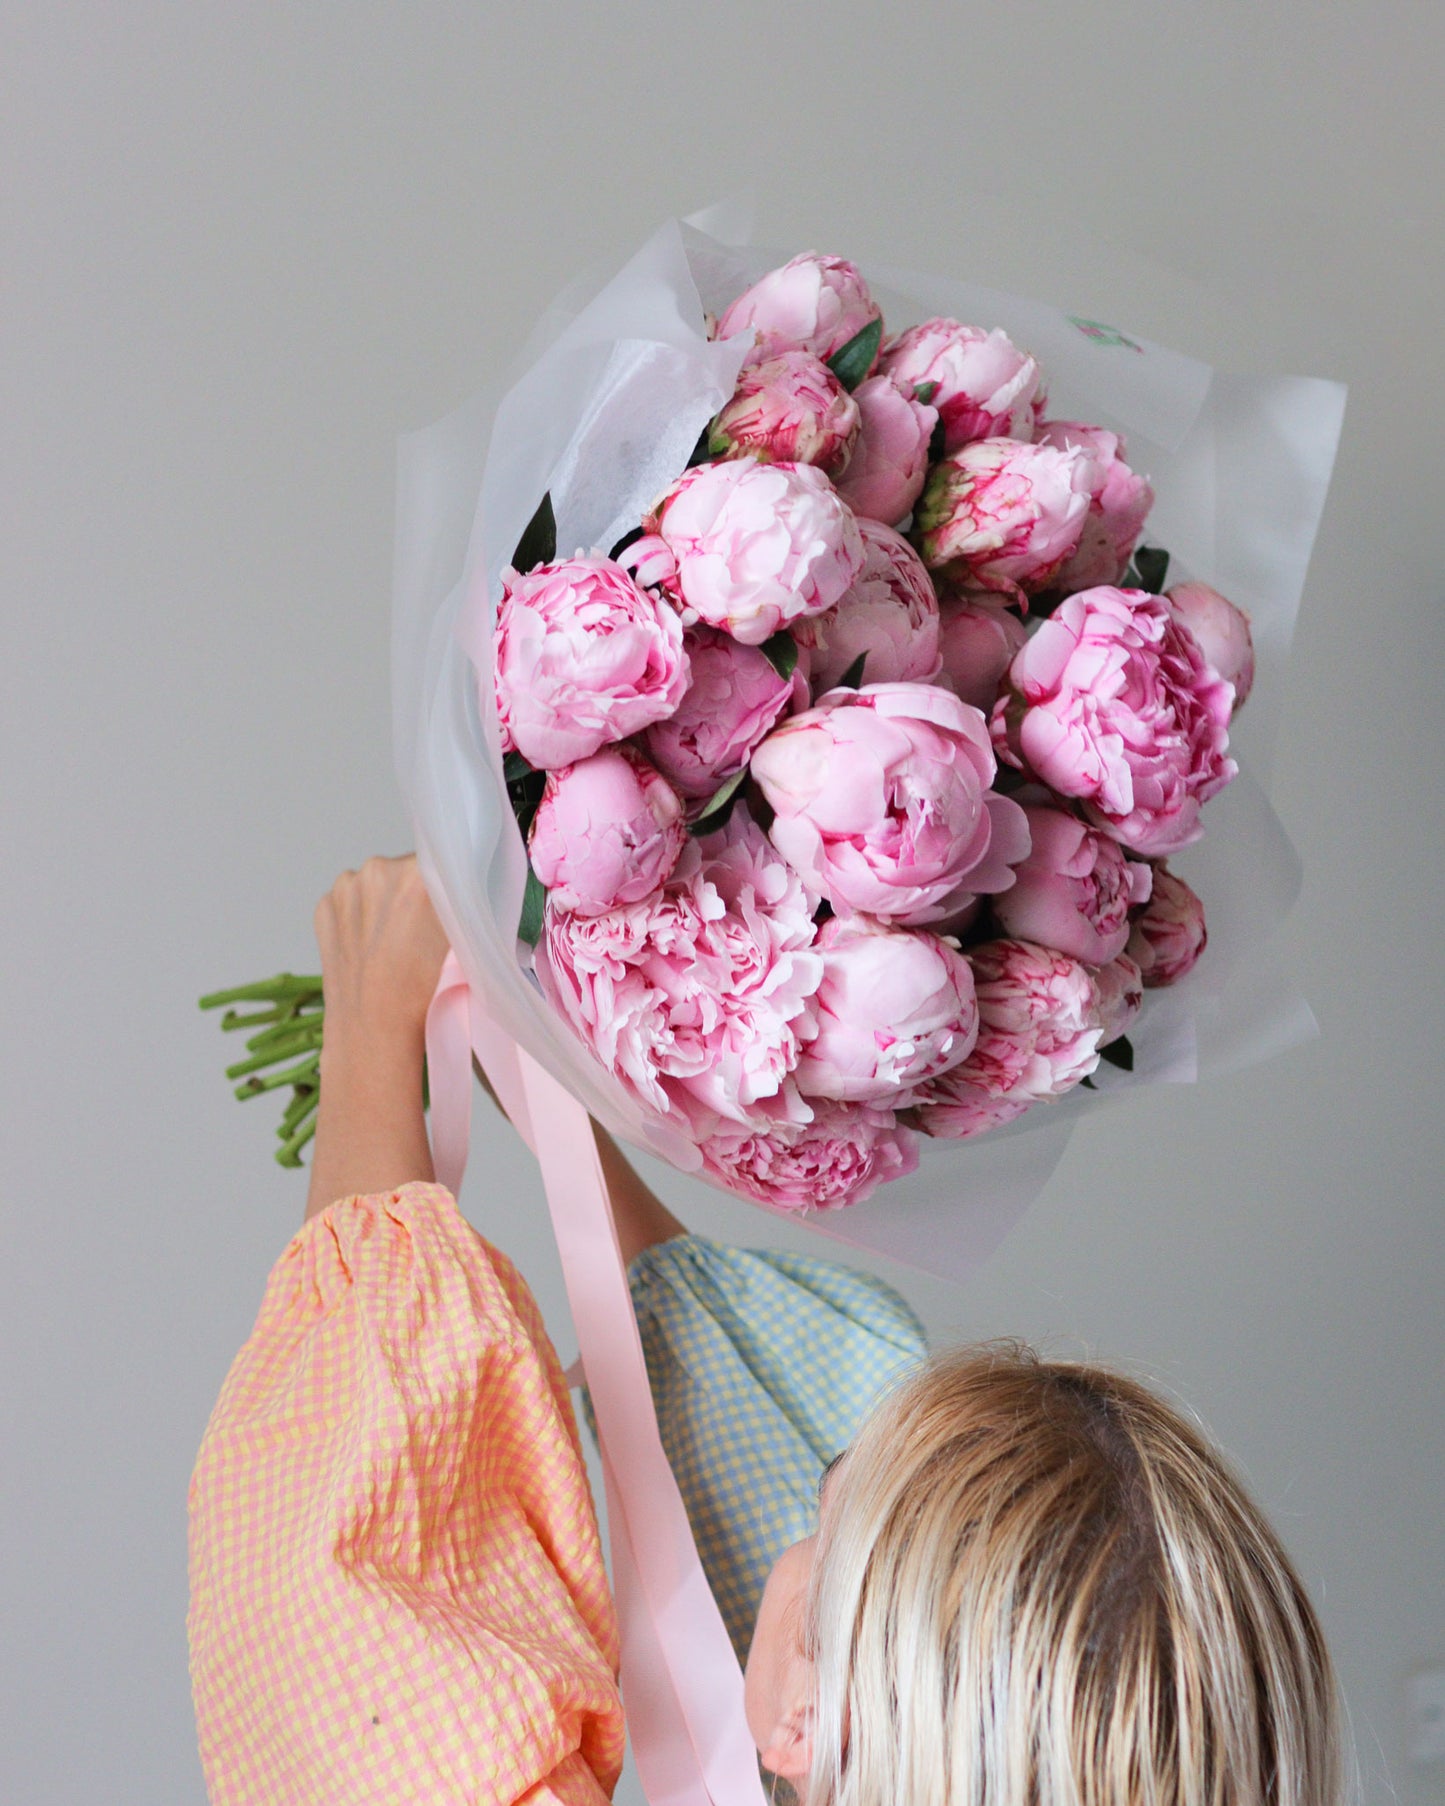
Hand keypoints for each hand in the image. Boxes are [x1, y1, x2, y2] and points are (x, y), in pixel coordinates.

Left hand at [313, 854, 449, 1055]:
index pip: (440, 861)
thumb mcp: (462, 941)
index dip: (444, 886)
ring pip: (375, 885)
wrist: (375, 1029)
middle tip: (419, 932)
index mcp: (418, 874)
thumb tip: (458, 885)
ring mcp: (345, 888)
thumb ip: (459, 903)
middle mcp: (378, 870)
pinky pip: (349, 901)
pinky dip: (358, 918)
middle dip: (412, 894)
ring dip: (383, 904)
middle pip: (405, 869)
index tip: (446, 908)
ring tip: (391, 944)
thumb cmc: (424, 993)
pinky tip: (368, 948)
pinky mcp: (323, 906)